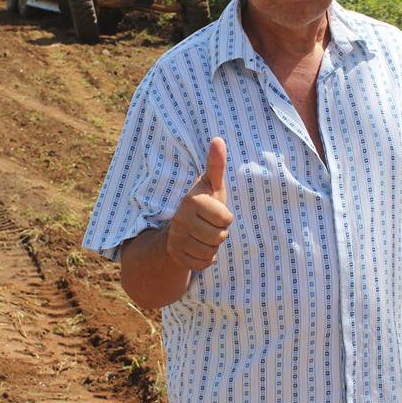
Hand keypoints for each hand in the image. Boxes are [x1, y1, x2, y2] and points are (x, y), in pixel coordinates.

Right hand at [165, 137, 232, 270]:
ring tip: (203, 234)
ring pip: (211, 252)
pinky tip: (197, 247)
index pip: (226, 220)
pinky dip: (205, 259)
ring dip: (212, 246)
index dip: (225, 217)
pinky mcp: (175, 256)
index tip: (214, 211)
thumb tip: (218, 139)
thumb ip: (216, 164)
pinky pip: (203, 264)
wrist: (179, 227)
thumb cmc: (204, 203)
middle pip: (219, 237)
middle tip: (208, 224)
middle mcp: (180, 220)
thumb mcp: (212, 185)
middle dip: (219, 233)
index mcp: (191, 200)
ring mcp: (175, 239)